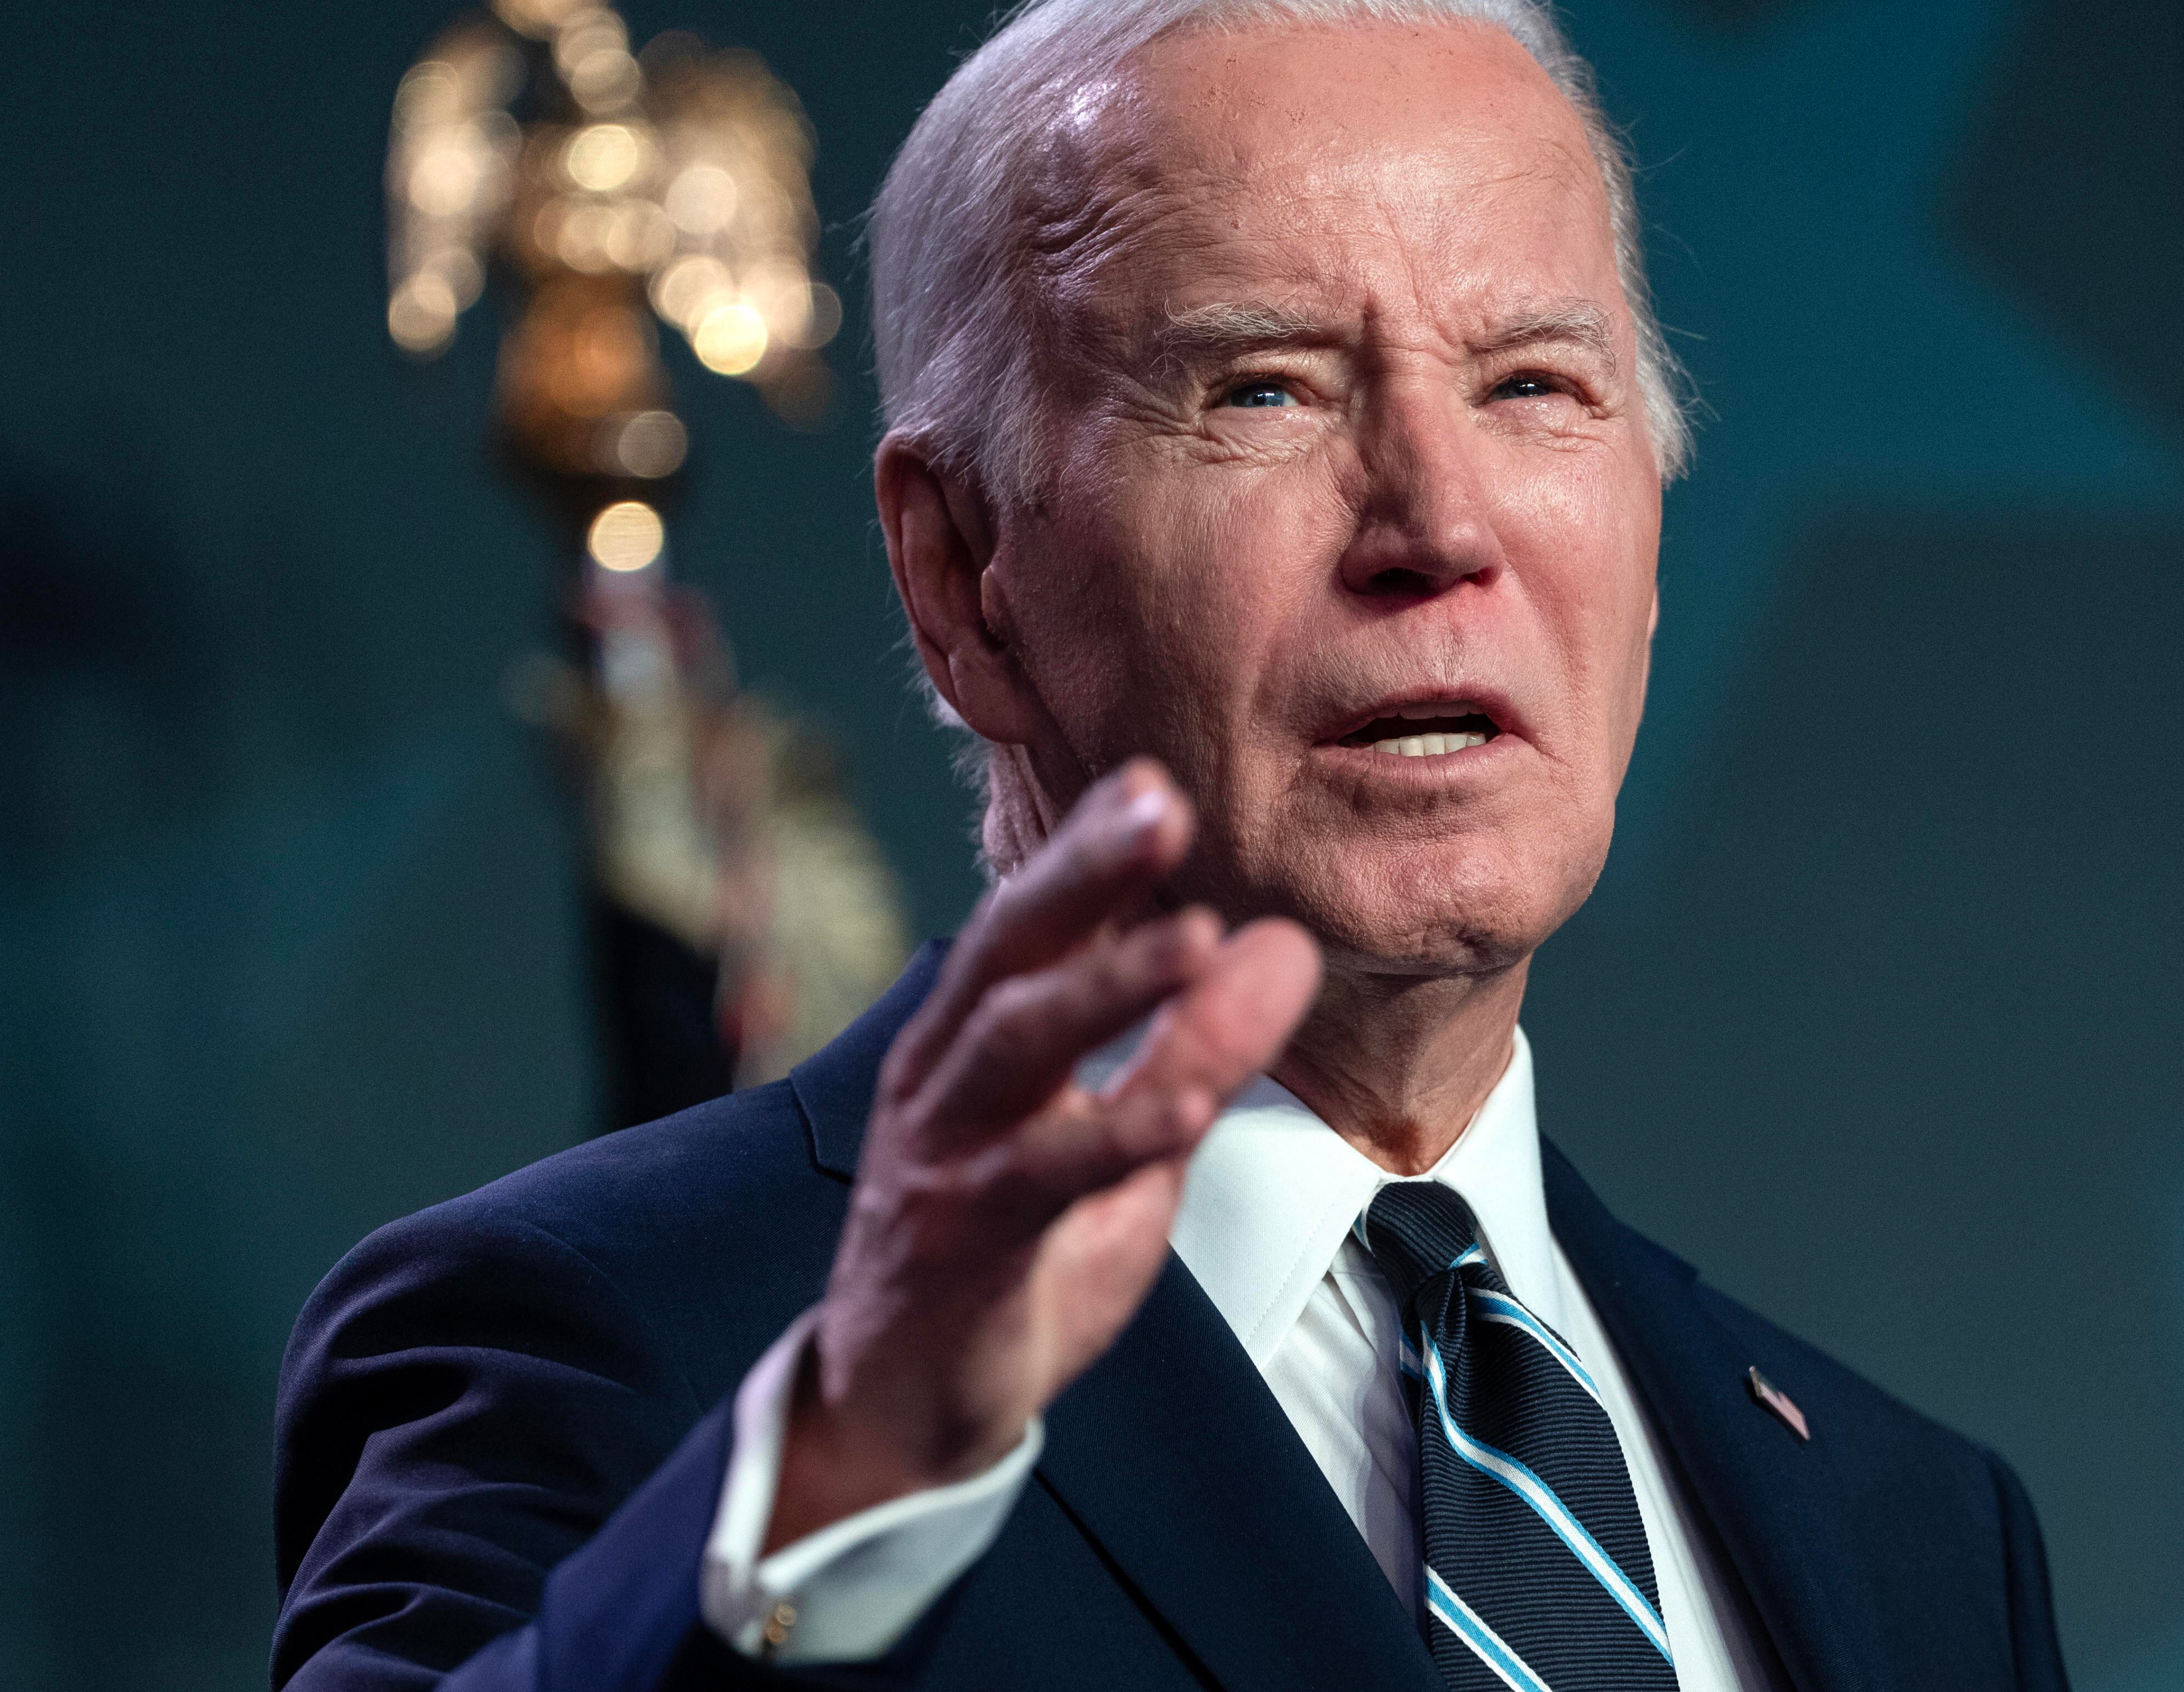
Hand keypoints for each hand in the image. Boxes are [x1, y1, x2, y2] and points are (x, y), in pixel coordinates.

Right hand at [767, 760, 1319, 1549]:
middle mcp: (943, 1077)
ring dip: (1106, 985)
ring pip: (1016, 1044)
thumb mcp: (1124, 1145)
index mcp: (972, 1041)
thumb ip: (1192, 1048)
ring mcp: (941, 1153)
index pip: (1029, 921)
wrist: (903, 1402)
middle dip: (1080, 872)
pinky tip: (1186, 1103)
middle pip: (1007, 950)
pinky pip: (1038, 1174)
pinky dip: (1114, 1133)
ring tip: (1193, 937)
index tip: (1152, 782)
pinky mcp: (958, 1236)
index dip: (1084, 850)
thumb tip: (1280, 946)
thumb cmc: (1008, 1261)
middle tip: (1157, 806)